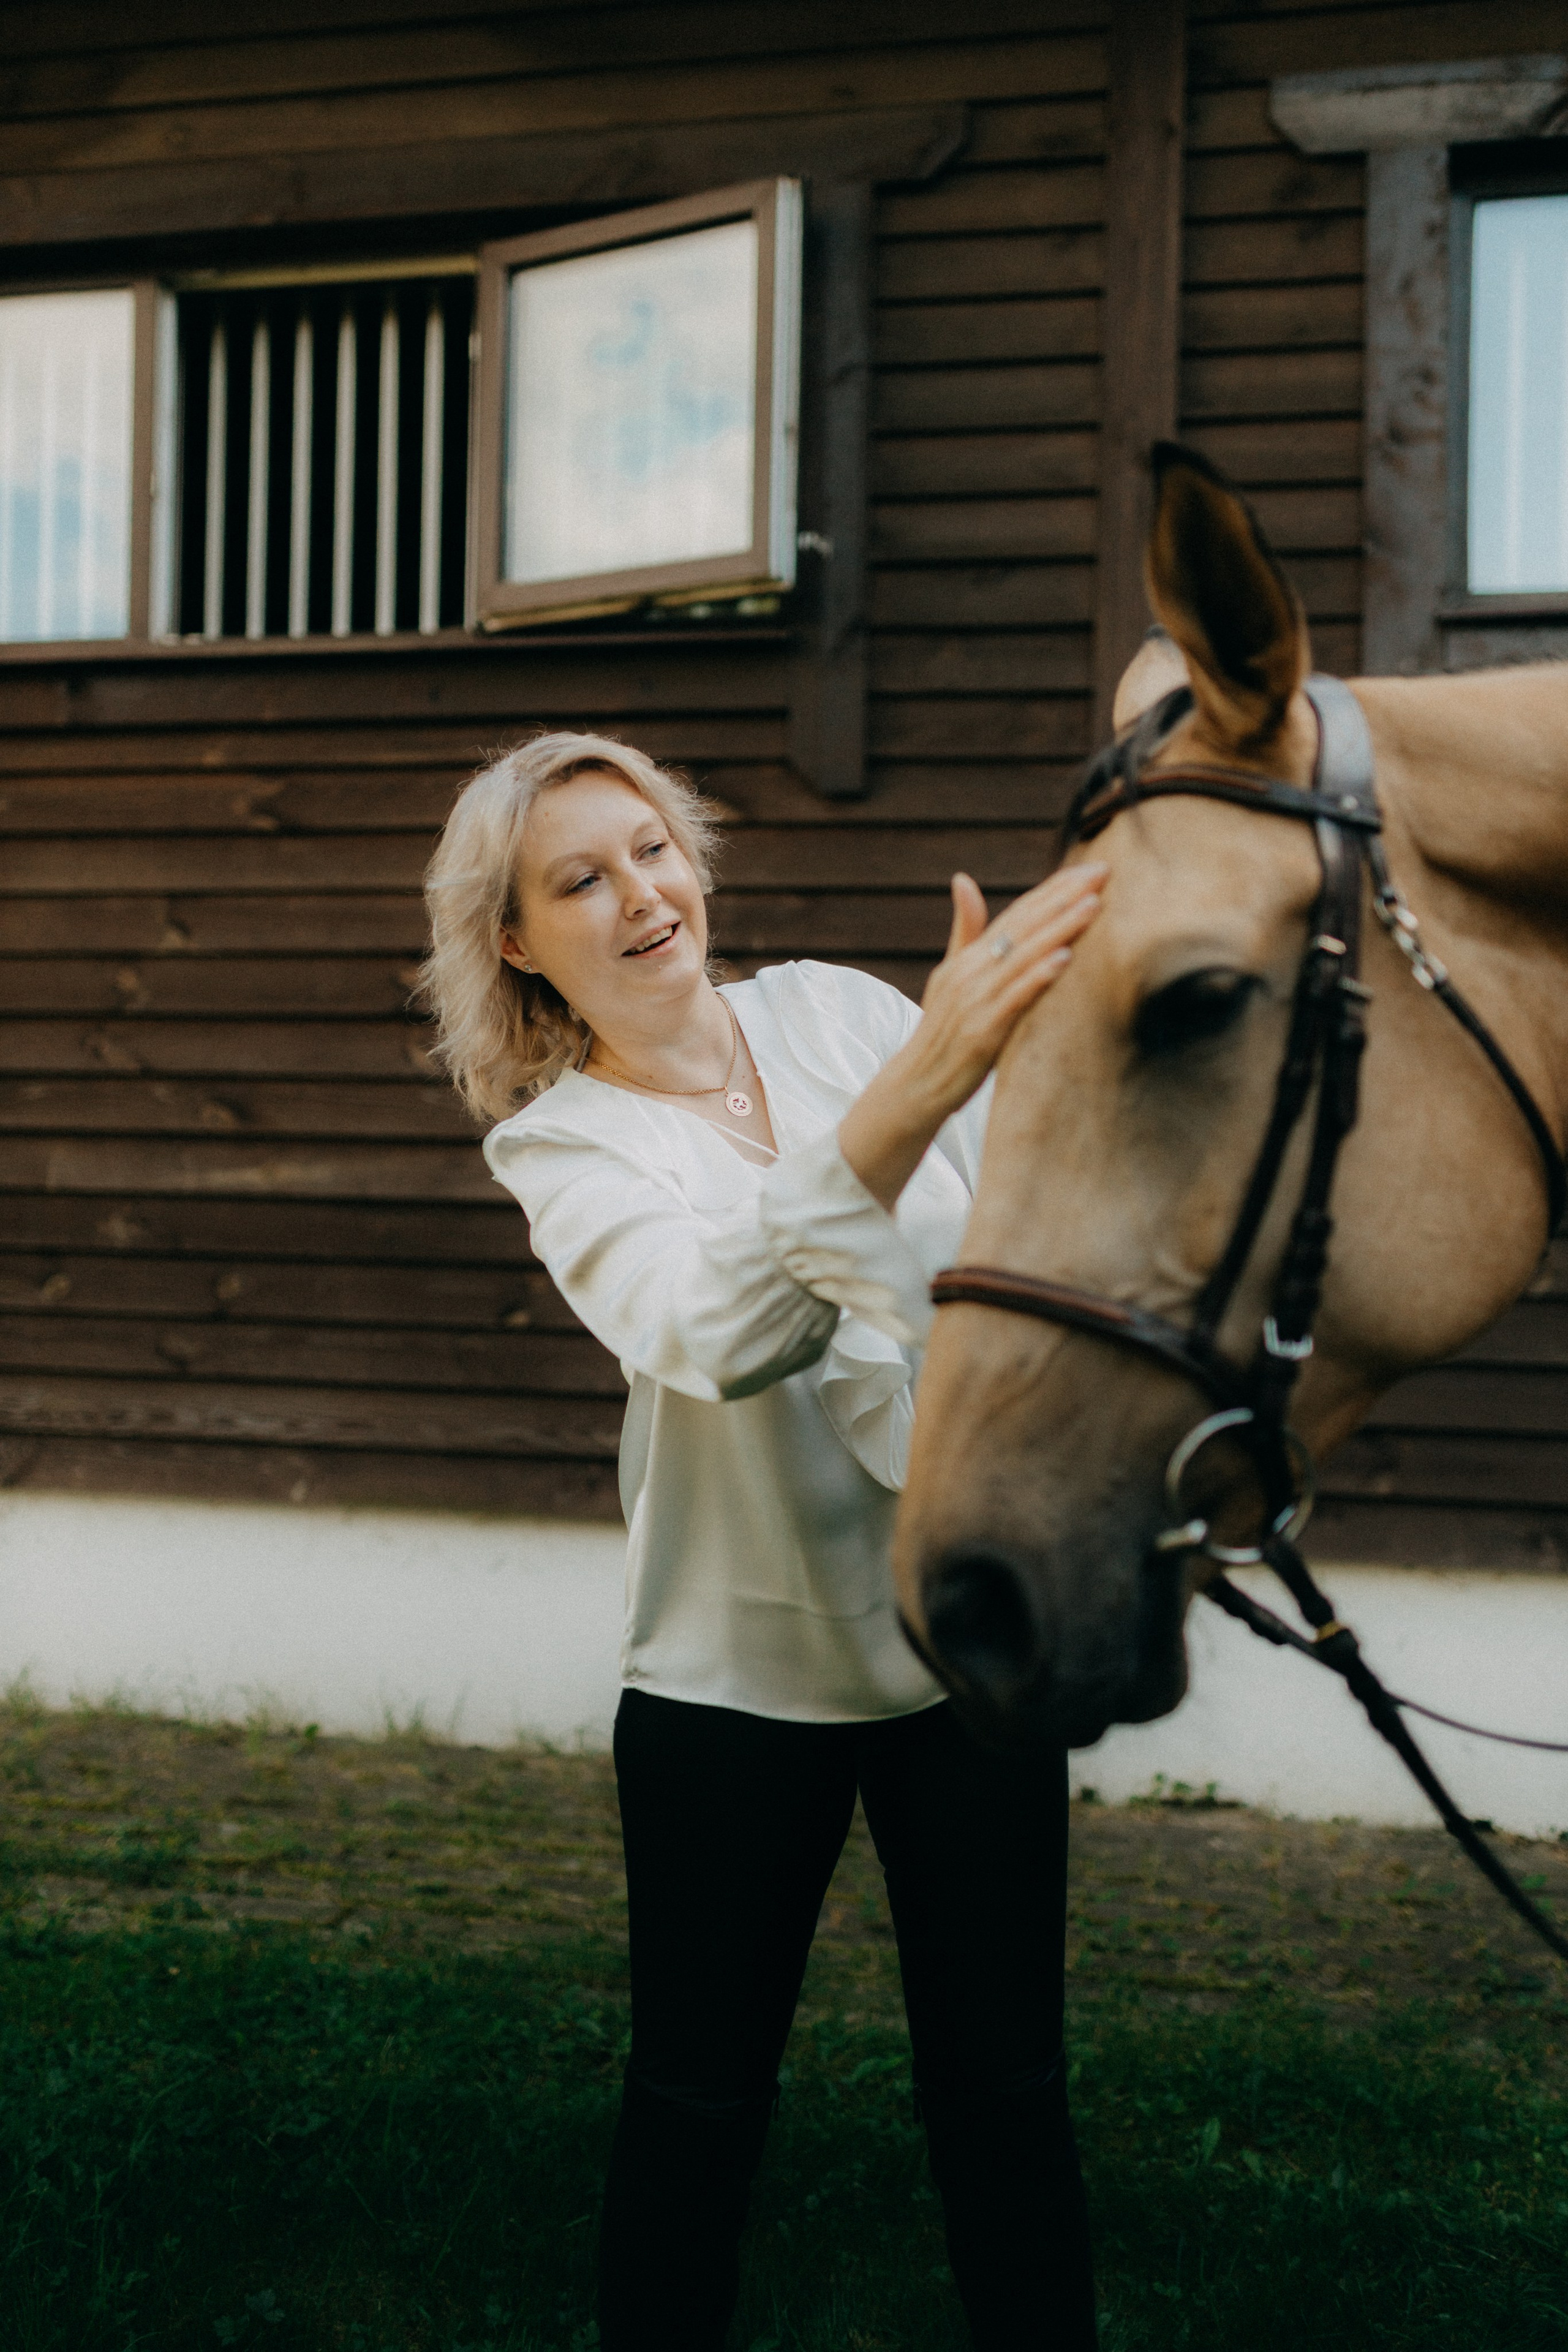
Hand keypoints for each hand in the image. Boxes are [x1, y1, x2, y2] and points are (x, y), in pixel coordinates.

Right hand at [911, 863, 1106, 1114]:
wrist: (914, 1086)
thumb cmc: (941, 1034)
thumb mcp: (950, 976)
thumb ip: (965, 930)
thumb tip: (963, 880)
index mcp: (969, 958)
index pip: (1018, 914)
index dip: (1054, 889)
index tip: (1090, 868)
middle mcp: (971, 972)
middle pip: (1024, 926)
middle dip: (1065, 898)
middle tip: (1103, 871)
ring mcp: (976, 1000)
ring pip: (1025, 956)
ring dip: (1060, 929)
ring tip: (1092, 905)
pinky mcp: (983, 1031)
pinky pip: (1016, 998)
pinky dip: (1040, 976)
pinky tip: (1065, 957)